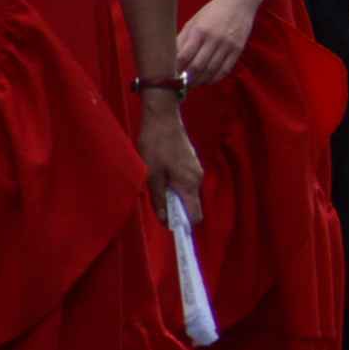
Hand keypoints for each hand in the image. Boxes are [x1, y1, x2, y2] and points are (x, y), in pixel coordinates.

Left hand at [140, 98, 203, 224]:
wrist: (163, 119)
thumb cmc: (155, 146)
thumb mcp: (151, 175)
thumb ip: (158, 199)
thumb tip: (165, 220)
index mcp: (189, 184)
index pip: (195, 215)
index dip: (184, 225)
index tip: (171, 230)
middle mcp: (197, 179)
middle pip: (190, 205)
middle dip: (175, 210)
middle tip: (155, 206)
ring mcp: (196, 170)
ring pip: (187, 193)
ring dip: (173, 196)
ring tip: (155, 187)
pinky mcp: (191, 163)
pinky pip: (185, 182)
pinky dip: (174, 186)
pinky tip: (160, 176)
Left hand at [175, 0, 259, 84]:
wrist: (239, 2)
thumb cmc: (212, 12)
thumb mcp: (194, 22)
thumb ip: (182, 40)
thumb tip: (169, 58)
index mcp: (199, 31)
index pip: (184, 56)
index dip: (176, 69)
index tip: (170, 76)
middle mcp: (214, 39)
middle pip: (197, 67)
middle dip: (187, 80)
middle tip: (180, 86)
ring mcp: (227, 45)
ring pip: (211, 71)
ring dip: (200, 81)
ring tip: (192, 85)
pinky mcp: (238, 49)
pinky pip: (225, 69)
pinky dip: (215, 78)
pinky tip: (207, 80)